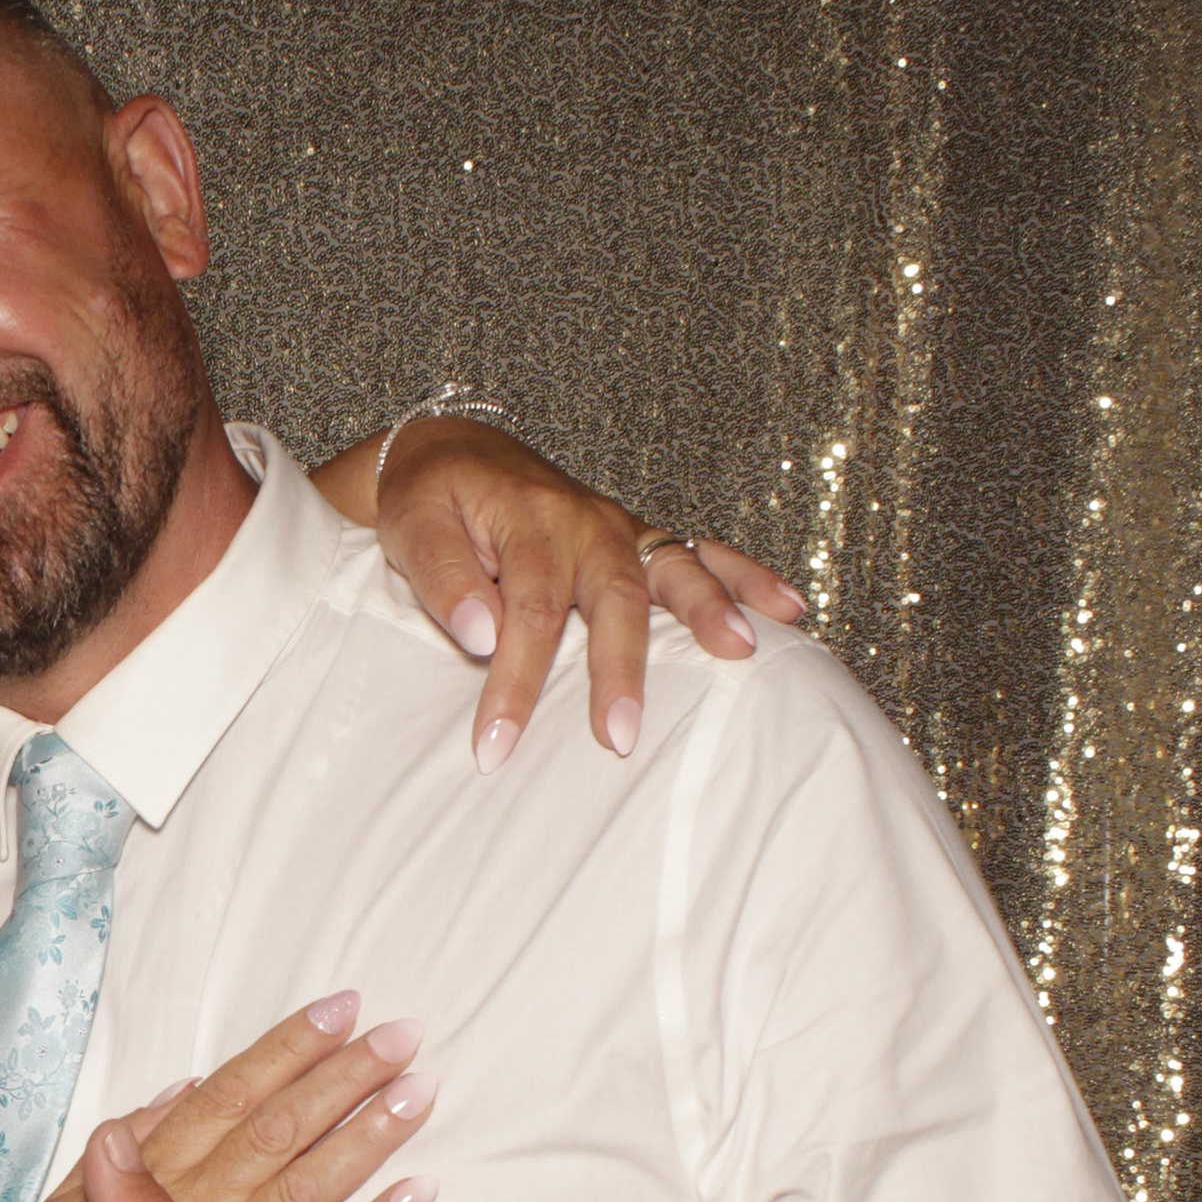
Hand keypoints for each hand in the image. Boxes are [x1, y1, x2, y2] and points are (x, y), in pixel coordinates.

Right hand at [0, 993, 433, 1201]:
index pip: (231, 1097)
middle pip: (280, 1131)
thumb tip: (182, 1090)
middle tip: (403, 1034)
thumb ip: (121, 1153)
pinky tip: (416, 1196)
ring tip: (418, 1092)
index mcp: (151, 1180)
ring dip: (366, 1138)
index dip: (288, 1050)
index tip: (341, 1010)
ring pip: (307, 1190)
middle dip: (343, 1077)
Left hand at [366, 418, 807, 768]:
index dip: (514, 683)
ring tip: (740, 653)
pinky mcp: (640, 542)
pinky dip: (746, 578)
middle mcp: (587, 521)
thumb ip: (444, 580)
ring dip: (708, 611)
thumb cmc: (429, 500)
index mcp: (530, 519)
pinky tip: (788, 608)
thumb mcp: (413, 529)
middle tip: (618, 736)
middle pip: (613, 599)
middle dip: (619, 670)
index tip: (496, 745)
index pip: (527, 612)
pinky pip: (701, 555)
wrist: (453, 456)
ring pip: (673, 570)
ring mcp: (622, 530)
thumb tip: (479, 636)